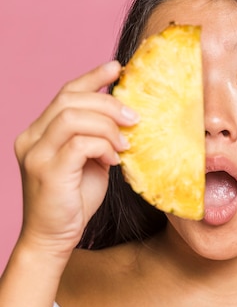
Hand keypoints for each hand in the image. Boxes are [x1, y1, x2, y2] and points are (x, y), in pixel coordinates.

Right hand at [14, 61, 138, 261]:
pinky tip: (114, 160)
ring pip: (73, 116)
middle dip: (108, 102)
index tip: (117, 67)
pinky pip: (79, 143)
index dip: (92, 77)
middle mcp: (31, 137)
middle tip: (135, 116)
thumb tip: (126, 117)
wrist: (53, 239)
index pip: (65, 93)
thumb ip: (98, 138)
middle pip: (70, 99)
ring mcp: (35, 153)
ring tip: (125, 143)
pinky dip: (103, 146)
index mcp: (40, 132)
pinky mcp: (47, 170)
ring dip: (108, 126)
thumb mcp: (90, 162)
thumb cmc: (74, 201)